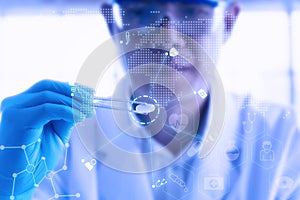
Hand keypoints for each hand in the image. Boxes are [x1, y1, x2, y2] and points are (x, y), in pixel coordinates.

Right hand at [0, 80, 93, 198]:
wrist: (17, 180)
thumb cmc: (35, 159)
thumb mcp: (56, 133)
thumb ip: (66, 116)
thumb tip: (83, 103)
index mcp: (22, 105)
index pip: (46, 87)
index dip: (69, 88)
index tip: (88, 93)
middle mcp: (15, 103)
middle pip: (47, 86)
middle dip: (72, 92)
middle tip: (91, 100)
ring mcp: (14, 110)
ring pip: (48, 95)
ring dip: (72, 102)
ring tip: (87, 111)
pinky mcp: (17, 119)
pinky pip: (47, 108)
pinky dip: (66, 111)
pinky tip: (79, 117)